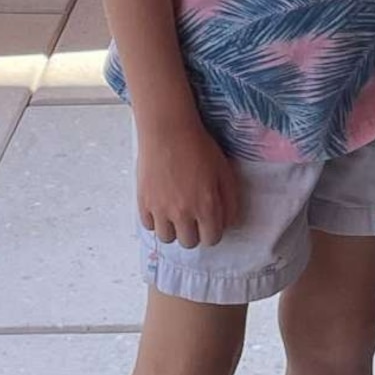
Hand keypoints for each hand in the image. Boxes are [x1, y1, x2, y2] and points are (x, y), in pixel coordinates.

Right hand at [137, 121, 239, 249]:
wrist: (168, 131)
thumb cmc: (199, 148)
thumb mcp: (225, 172)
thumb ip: (230, 201)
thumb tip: (228, 223)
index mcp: (206, 207)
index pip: (211, 239)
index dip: (213, 232)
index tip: (210, 222)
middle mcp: (182, 213)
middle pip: (189, 243)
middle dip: (194, 233)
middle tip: (193, 217)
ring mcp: (160, 209)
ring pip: (167, 238)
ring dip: (173, 229)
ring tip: (176, 214)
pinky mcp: (143, 202)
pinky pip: (148, 226)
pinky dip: (155, 220)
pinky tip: (162, 206)